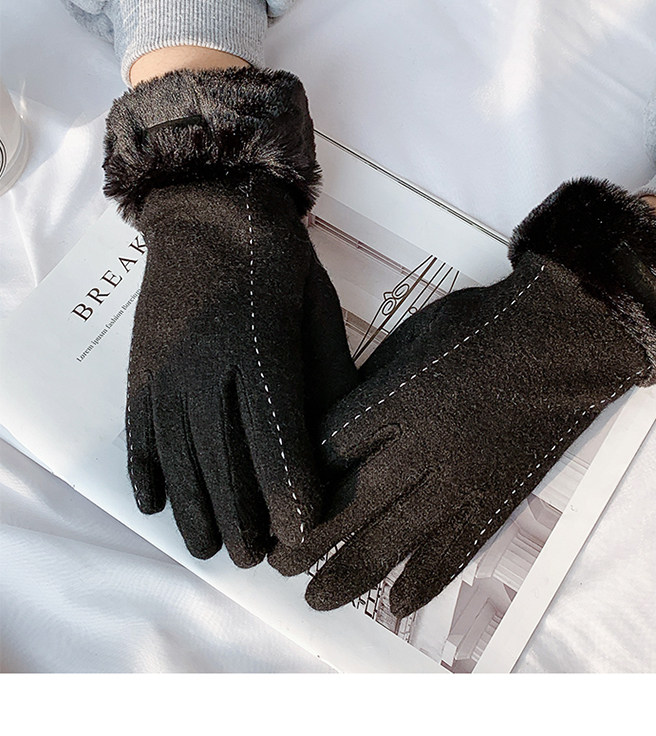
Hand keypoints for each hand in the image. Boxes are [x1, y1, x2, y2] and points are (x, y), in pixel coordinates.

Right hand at [104, 66, 355, 564]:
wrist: (208, 209)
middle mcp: (207, 372)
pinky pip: (139, 432)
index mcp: (262, 355)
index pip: (278, 446)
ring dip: (196, 510)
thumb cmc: (278, 262)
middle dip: (244, 520)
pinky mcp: (141, 368)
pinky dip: (147, 472)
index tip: (302, 536)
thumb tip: (342, 439)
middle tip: (258, 558)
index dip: (291, 498)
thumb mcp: (319, 310)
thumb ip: (329, 376)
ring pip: (180, 459)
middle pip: (226, 465)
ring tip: (209, 548)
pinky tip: (156, 504)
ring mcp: (167, 372)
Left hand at [269, 178, 655, 614]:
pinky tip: (397, 604)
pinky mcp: (492, 500)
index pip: (321, 456)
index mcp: (389, 403)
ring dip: (346, 576)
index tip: (272, 506)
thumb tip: (334, 427)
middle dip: (302, 543)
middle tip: (276, 565)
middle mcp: (415, 449)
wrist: (558, 339)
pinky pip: (453, 553)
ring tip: (316, 599)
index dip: (290, 487)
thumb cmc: (476, 327)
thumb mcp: (406, 340)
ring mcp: (455, 481)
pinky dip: (423, 583)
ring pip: (389, 543)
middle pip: (341, 509)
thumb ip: (370, 389)